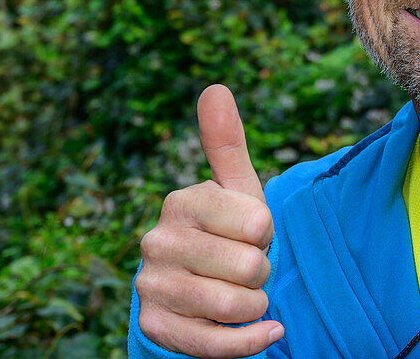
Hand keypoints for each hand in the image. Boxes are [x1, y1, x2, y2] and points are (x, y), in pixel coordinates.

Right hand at [135, 84, 284, 357]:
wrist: (200, 291)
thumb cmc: (228, 232)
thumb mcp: (235, 189)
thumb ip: (226, 143)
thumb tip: (215, 87)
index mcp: (181, 202)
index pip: (257, 222)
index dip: (267, 233)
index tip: (254, 233)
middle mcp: (157, 242)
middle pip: (248, 266)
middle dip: (262, 271)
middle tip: (248, 266)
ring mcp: (151, 287)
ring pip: (235, 305)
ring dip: (256, 305)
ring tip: (246, 294)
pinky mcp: (155, 328)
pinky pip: (220, 344)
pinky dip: (252, 342)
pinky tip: (264, 331)